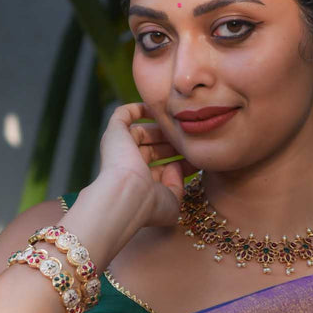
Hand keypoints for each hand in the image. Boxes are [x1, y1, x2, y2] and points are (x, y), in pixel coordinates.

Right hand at [98, 101, 199, 228]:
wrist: (128, 196)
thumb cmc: (150, 205)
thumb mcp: (172, 201)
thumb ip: (178, 185)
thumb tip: (177, 164)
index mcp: (142, 184)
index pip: (163, 167)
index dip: (181, 161)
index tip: (198, 156)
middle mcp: (129, 166)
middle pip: (154, 147)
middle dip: (174, 143)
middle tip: (192, 137)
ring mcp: (120, 148)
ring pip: (142, 131)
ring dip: (162, 128)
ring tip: (181, 123)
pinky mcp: (114, 133)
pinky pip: (124, 114)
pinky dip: (139, 108)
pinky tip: (158, 107)